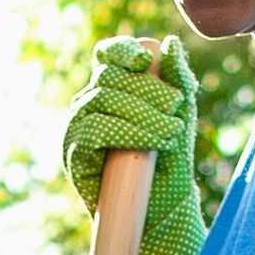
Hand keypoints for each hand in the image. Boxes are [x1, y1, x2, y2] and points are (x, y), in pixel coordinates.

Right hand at [58, 35, 209, 254]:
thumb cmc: (170, 161)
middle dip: (147, 90)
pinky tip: (154, 143)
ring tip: (172, 132)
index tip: (144, 59)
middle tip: (177, 109)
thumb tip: (171, 44)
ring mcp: (77, 128)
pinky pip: (94, 131)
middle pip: (108, 77)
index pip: (107, 56)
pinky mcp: (73, 154)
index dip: (121, 50)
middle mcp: (88, 104)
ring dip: (142, 113)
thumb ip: (178, 80)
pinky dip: (128, 132)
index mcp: (111, 89)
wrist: (162, 210)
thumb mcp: (181, 116)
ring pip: (102, 101)